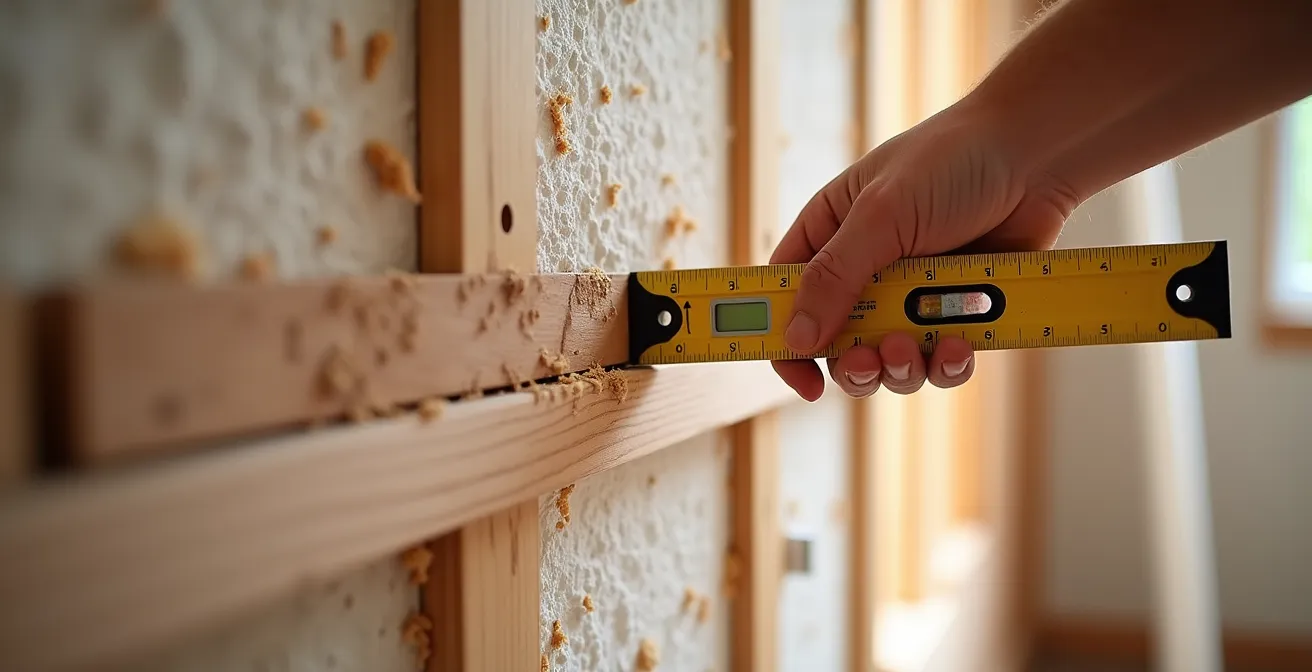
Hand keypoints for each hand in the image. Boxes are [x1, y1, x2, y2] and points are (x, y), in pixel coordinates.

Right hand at [769, 102, 1078, 399]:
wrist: (1037, 155)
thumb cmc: (952, 163)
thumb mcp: (880, 215)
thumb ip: (835, 276)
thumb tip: (796, 338)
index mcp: (830, 235)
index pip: (786, 296)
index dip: (785, 340)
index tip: (803, 378)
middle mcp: (865, 270)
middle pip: (837, 343)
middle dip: (853, 364)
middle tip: (871, 360)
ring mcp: (911, 295)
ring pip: (890, 361)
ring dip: (902, 367)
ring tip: (921, 348)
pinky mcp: (958, 312)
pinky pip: (942, 360)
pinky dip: (948, 365)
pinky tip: (962, 346)